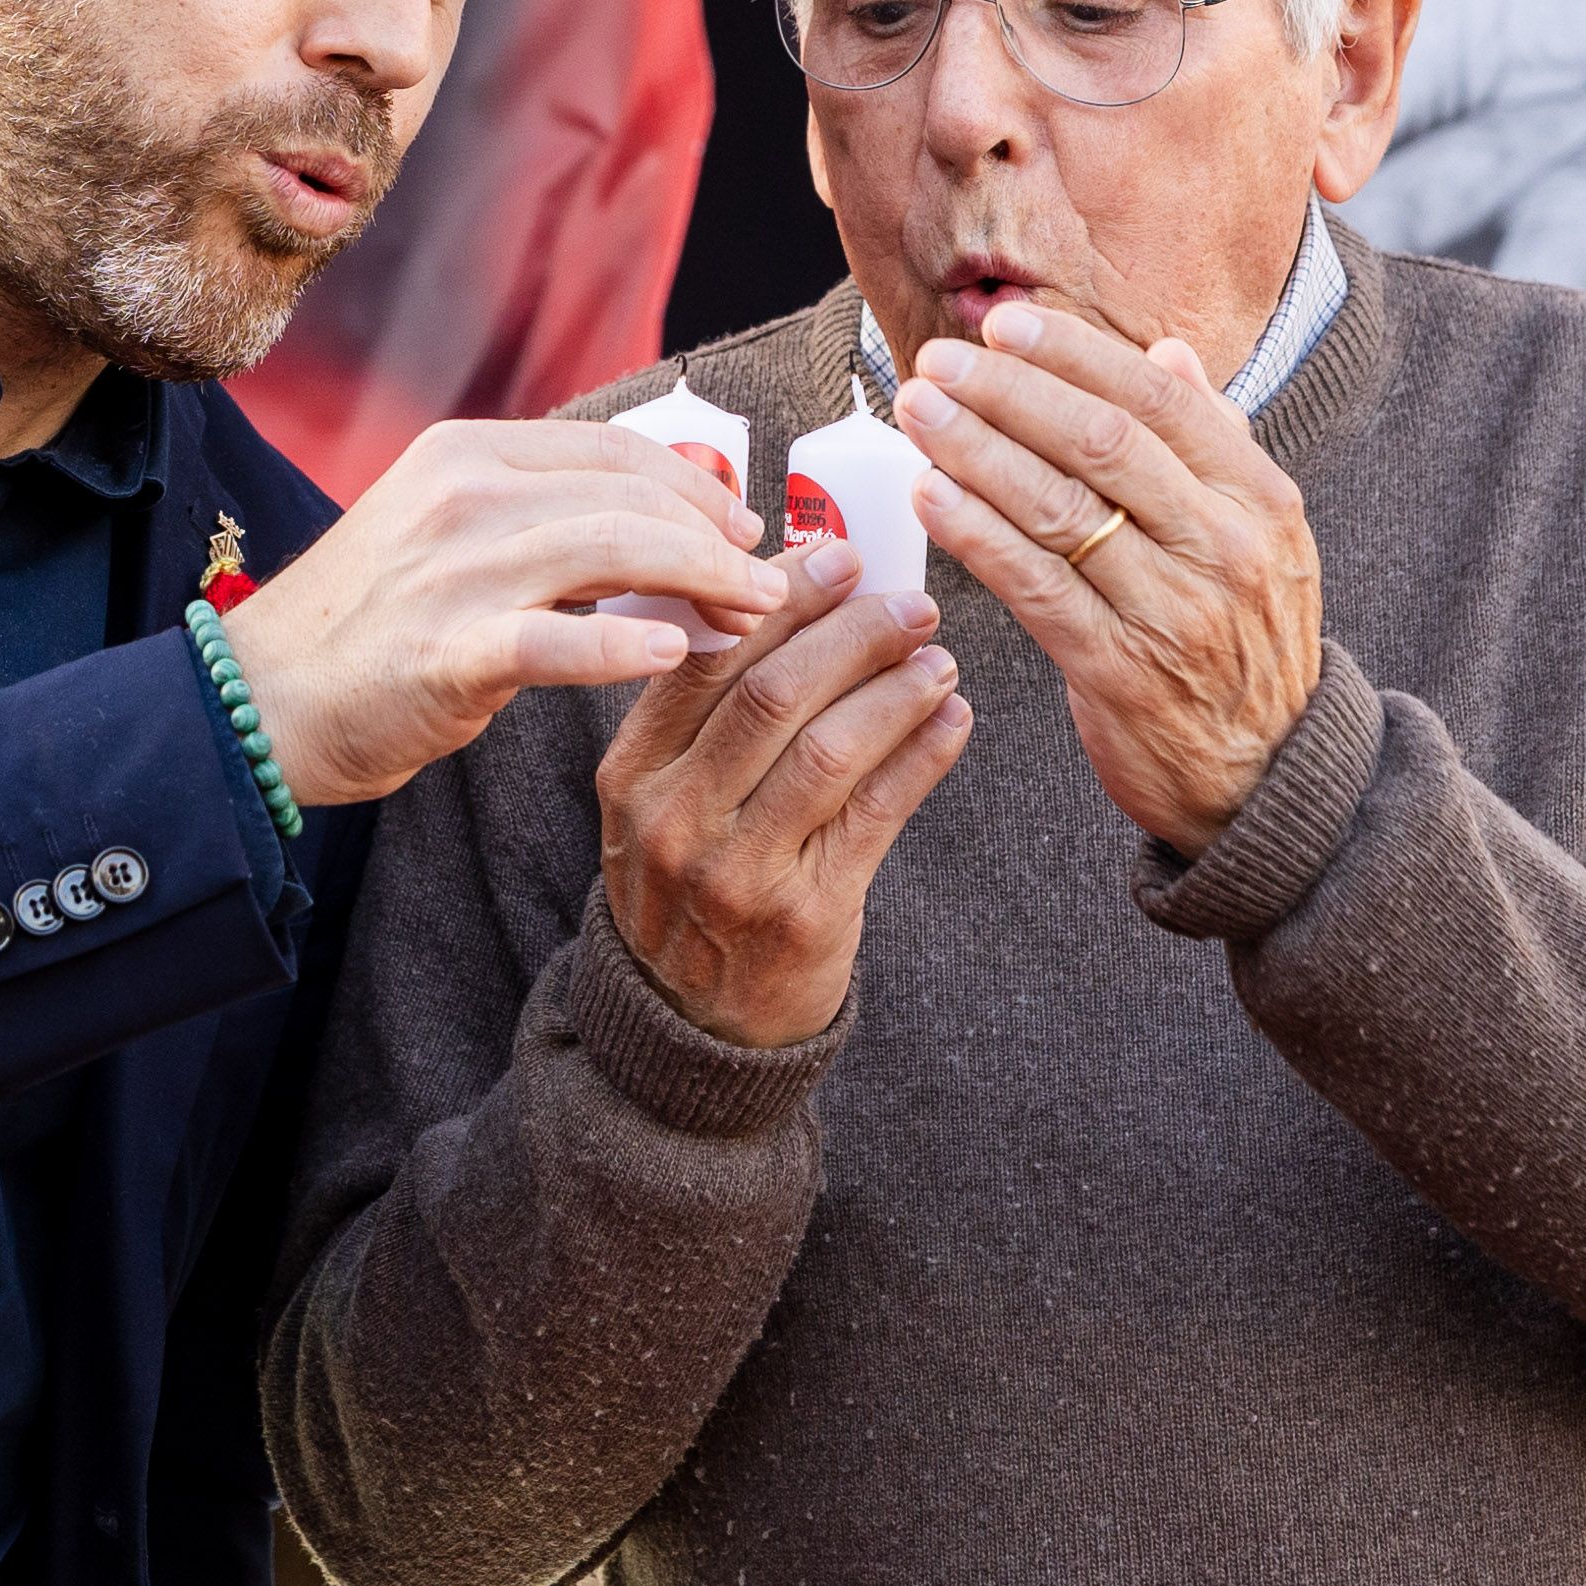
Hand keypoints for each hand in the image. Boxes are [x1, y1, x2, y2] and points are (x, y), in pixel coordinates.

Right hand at [217, 421, 782, 808]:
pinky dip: (624, 646)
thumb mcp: (451, 535)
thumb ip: (547, 517)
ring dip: (702, 584)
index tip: (747, 528)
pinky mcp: (446, 652)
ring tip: (752, 618)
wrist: (258, 699)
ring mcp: (452, 571)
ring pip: (614, 552)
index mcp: (467, 452)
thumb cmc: (370, 625)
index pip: (617, 450)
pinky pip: (557, 641)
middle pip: (631, 497)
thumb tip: (671, 515)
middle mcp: (462, 495)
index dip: (699, 487)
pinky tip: (675, 656)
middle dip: (719, 539)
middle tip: (772, 585)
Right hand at [597, 540, 971, 1046]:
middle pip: (773, 693)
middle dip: (854, 634)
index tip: (842, 556)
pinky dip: (923, 756)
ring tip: (939, 659)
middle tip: (910, 603)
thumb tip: (798, 600)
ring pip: (830, 748)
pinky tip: (952, 721)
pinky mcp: (804, 916)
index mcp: (633, 773)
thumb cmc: (692, 889)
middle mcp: (675, 818)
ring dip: (897, 690)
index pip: (709, 660)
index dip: (782, 600)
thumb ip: (706, 716)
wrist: (689, 1029)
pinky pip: (877, 814)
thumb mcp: (660, 803)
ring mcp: (737, 872)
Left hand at [892, 306, 1319, 862]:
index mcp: (1259, 499)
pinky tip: (930, 498)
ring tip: (918, 414)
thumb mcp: (1262, 536)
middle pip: (1101, 446)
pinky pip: (1037, 589)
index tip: (1004, 327)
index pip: (1158, 402)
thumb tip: (1170, 353)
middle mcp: (1223, 547)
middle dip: (1008, 394)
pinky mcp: (1120, 672)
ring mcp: (1173, 612)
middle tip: (937, 364)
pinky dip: (978, 536)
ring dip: (977, 453)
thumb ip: (1216, 442)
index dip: (1075, 357)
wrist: (1268, 775)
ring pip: (1061, 511)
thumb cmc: (1243, 641)